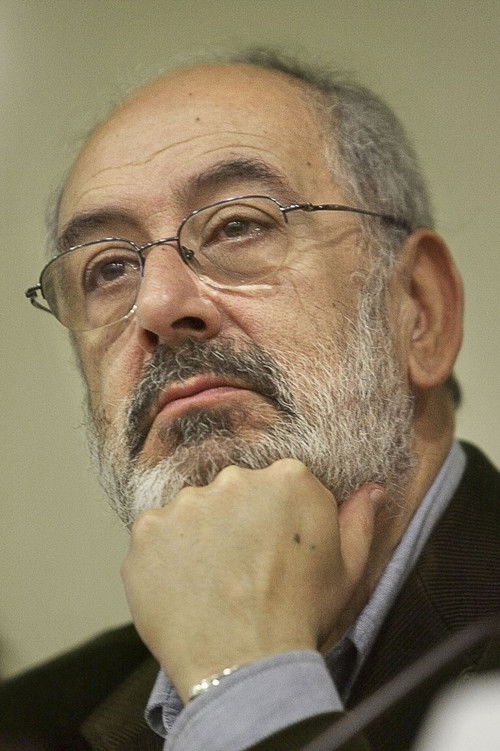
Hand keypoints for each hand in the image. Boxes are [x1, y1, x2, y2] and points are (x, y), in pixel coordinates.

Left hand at [121, 459, 380, 702]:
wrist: (246, 665)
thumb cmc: (302, 616)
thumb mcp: (348, 570)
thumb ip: (358, 521)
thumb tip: (371, 490)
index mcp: (289, 479)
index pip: (275, 484)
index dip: (274, 519)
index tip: (273, 550)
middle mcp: (236, 478)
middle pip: (232, 491)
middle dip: (235, 521)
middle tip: (240, 569)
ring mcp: (188, 501)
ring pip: (192, 510)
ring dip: (198, 536)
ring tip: (211, 582)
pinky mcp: (150, 527)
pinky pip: (155, 532)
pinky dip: (164, 554)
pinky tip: (183, 585)